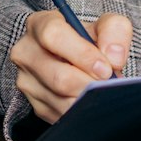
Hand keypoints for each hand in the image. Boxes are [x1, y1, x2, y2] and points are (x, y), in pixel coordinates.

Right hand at [10, 10, 132, 122]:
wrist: (76, 59)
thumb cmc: (89, 40)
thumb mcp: (105, 25)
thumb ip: (115, 31)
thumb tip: (114, 58)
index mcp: (39, 24)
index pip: (53, 36)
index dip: (82, 54)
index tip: (105, 68)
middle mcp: (26, 52)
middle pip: (58, 77)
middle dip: (89, 84)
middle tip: (109, 85)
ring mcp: (27, 81)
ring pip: (62, 101)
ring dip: (88, 100)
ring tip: (102, 91)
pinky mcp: (35, 105)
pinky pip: (63, 116)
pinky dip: (83, 111)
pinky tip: (91, 100)